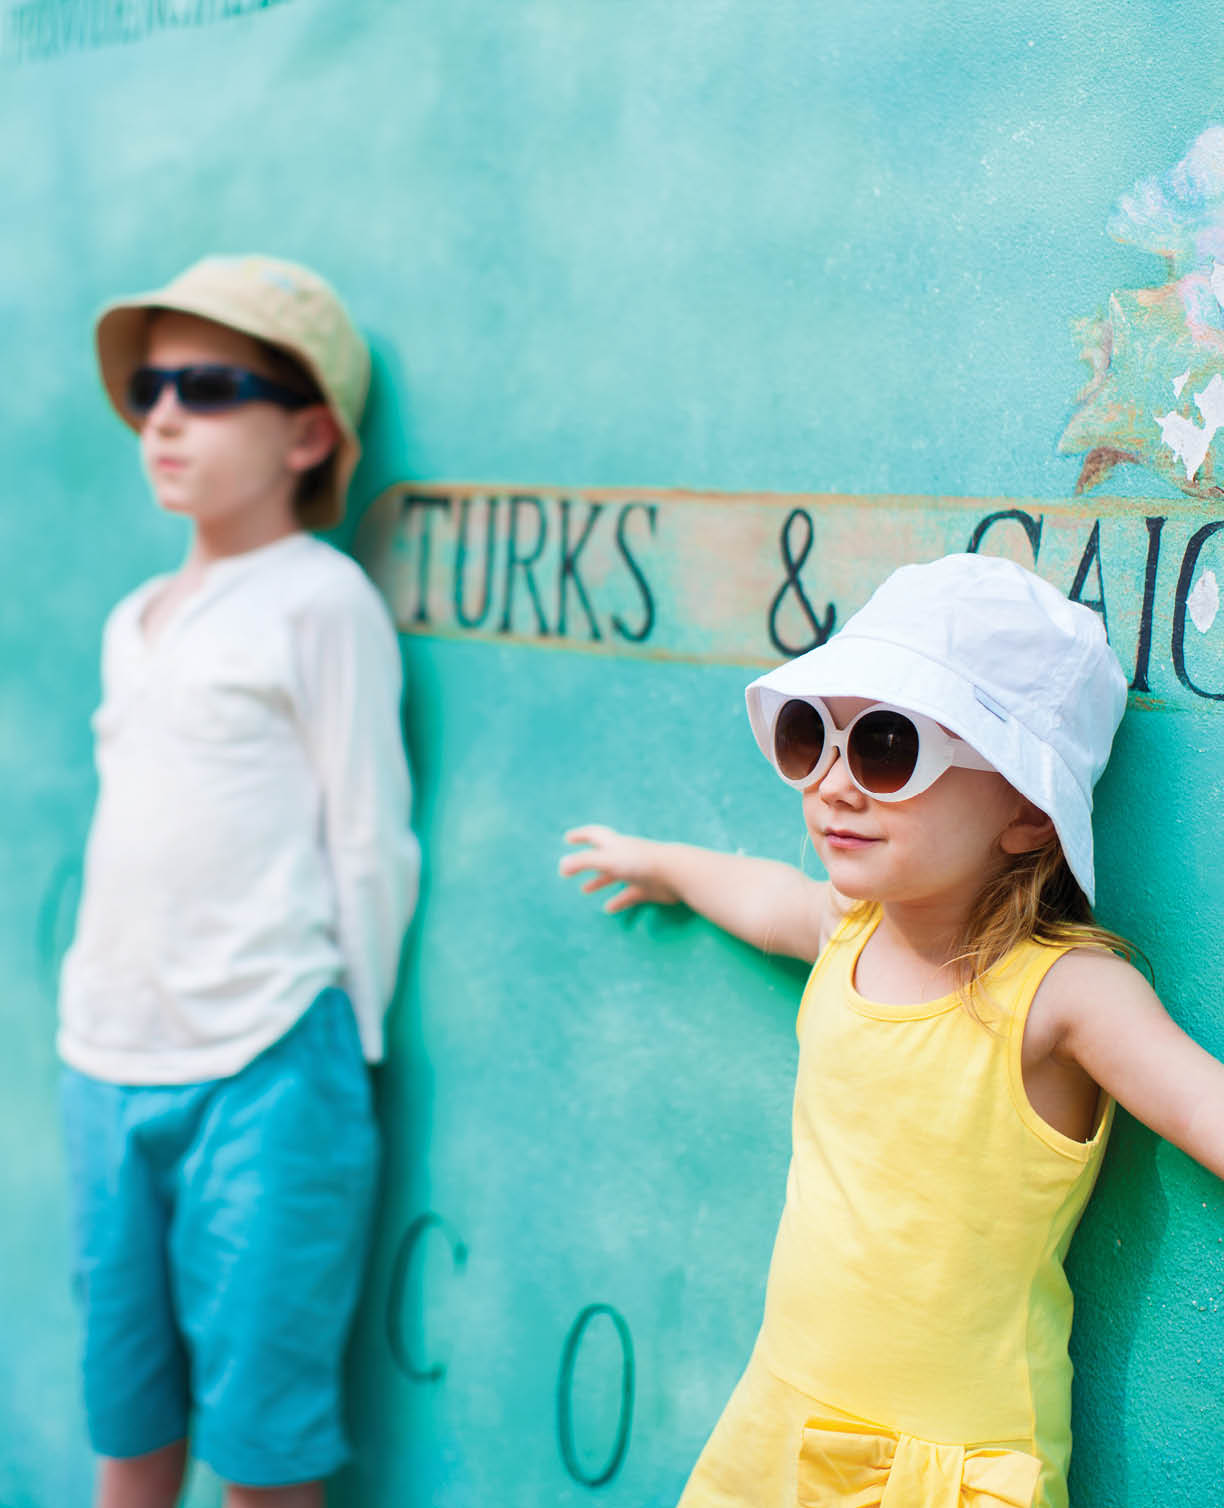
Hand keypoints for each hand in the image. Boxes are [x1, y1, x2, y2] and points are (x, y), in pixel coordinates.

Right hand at [559, 825, 679, 912]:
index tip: (567, 838)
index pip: (594, 835)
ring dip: (599, 881)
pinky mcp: (647, 888)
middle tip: (570, 870)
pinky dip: (618, 901)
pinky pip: (629, 895)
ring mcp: (637, 872)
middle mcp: (625, 856)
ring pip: (614, 876)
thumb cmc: (639, 862)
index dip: (580, 836)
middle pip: (602, 857)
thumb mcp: (606, 860)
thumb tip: (562, 865)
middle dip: (586, 862)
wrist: (675, 873)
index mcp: (615, 844)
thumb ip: (583, 862)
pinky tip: (608, 908)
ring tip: (585, 890)